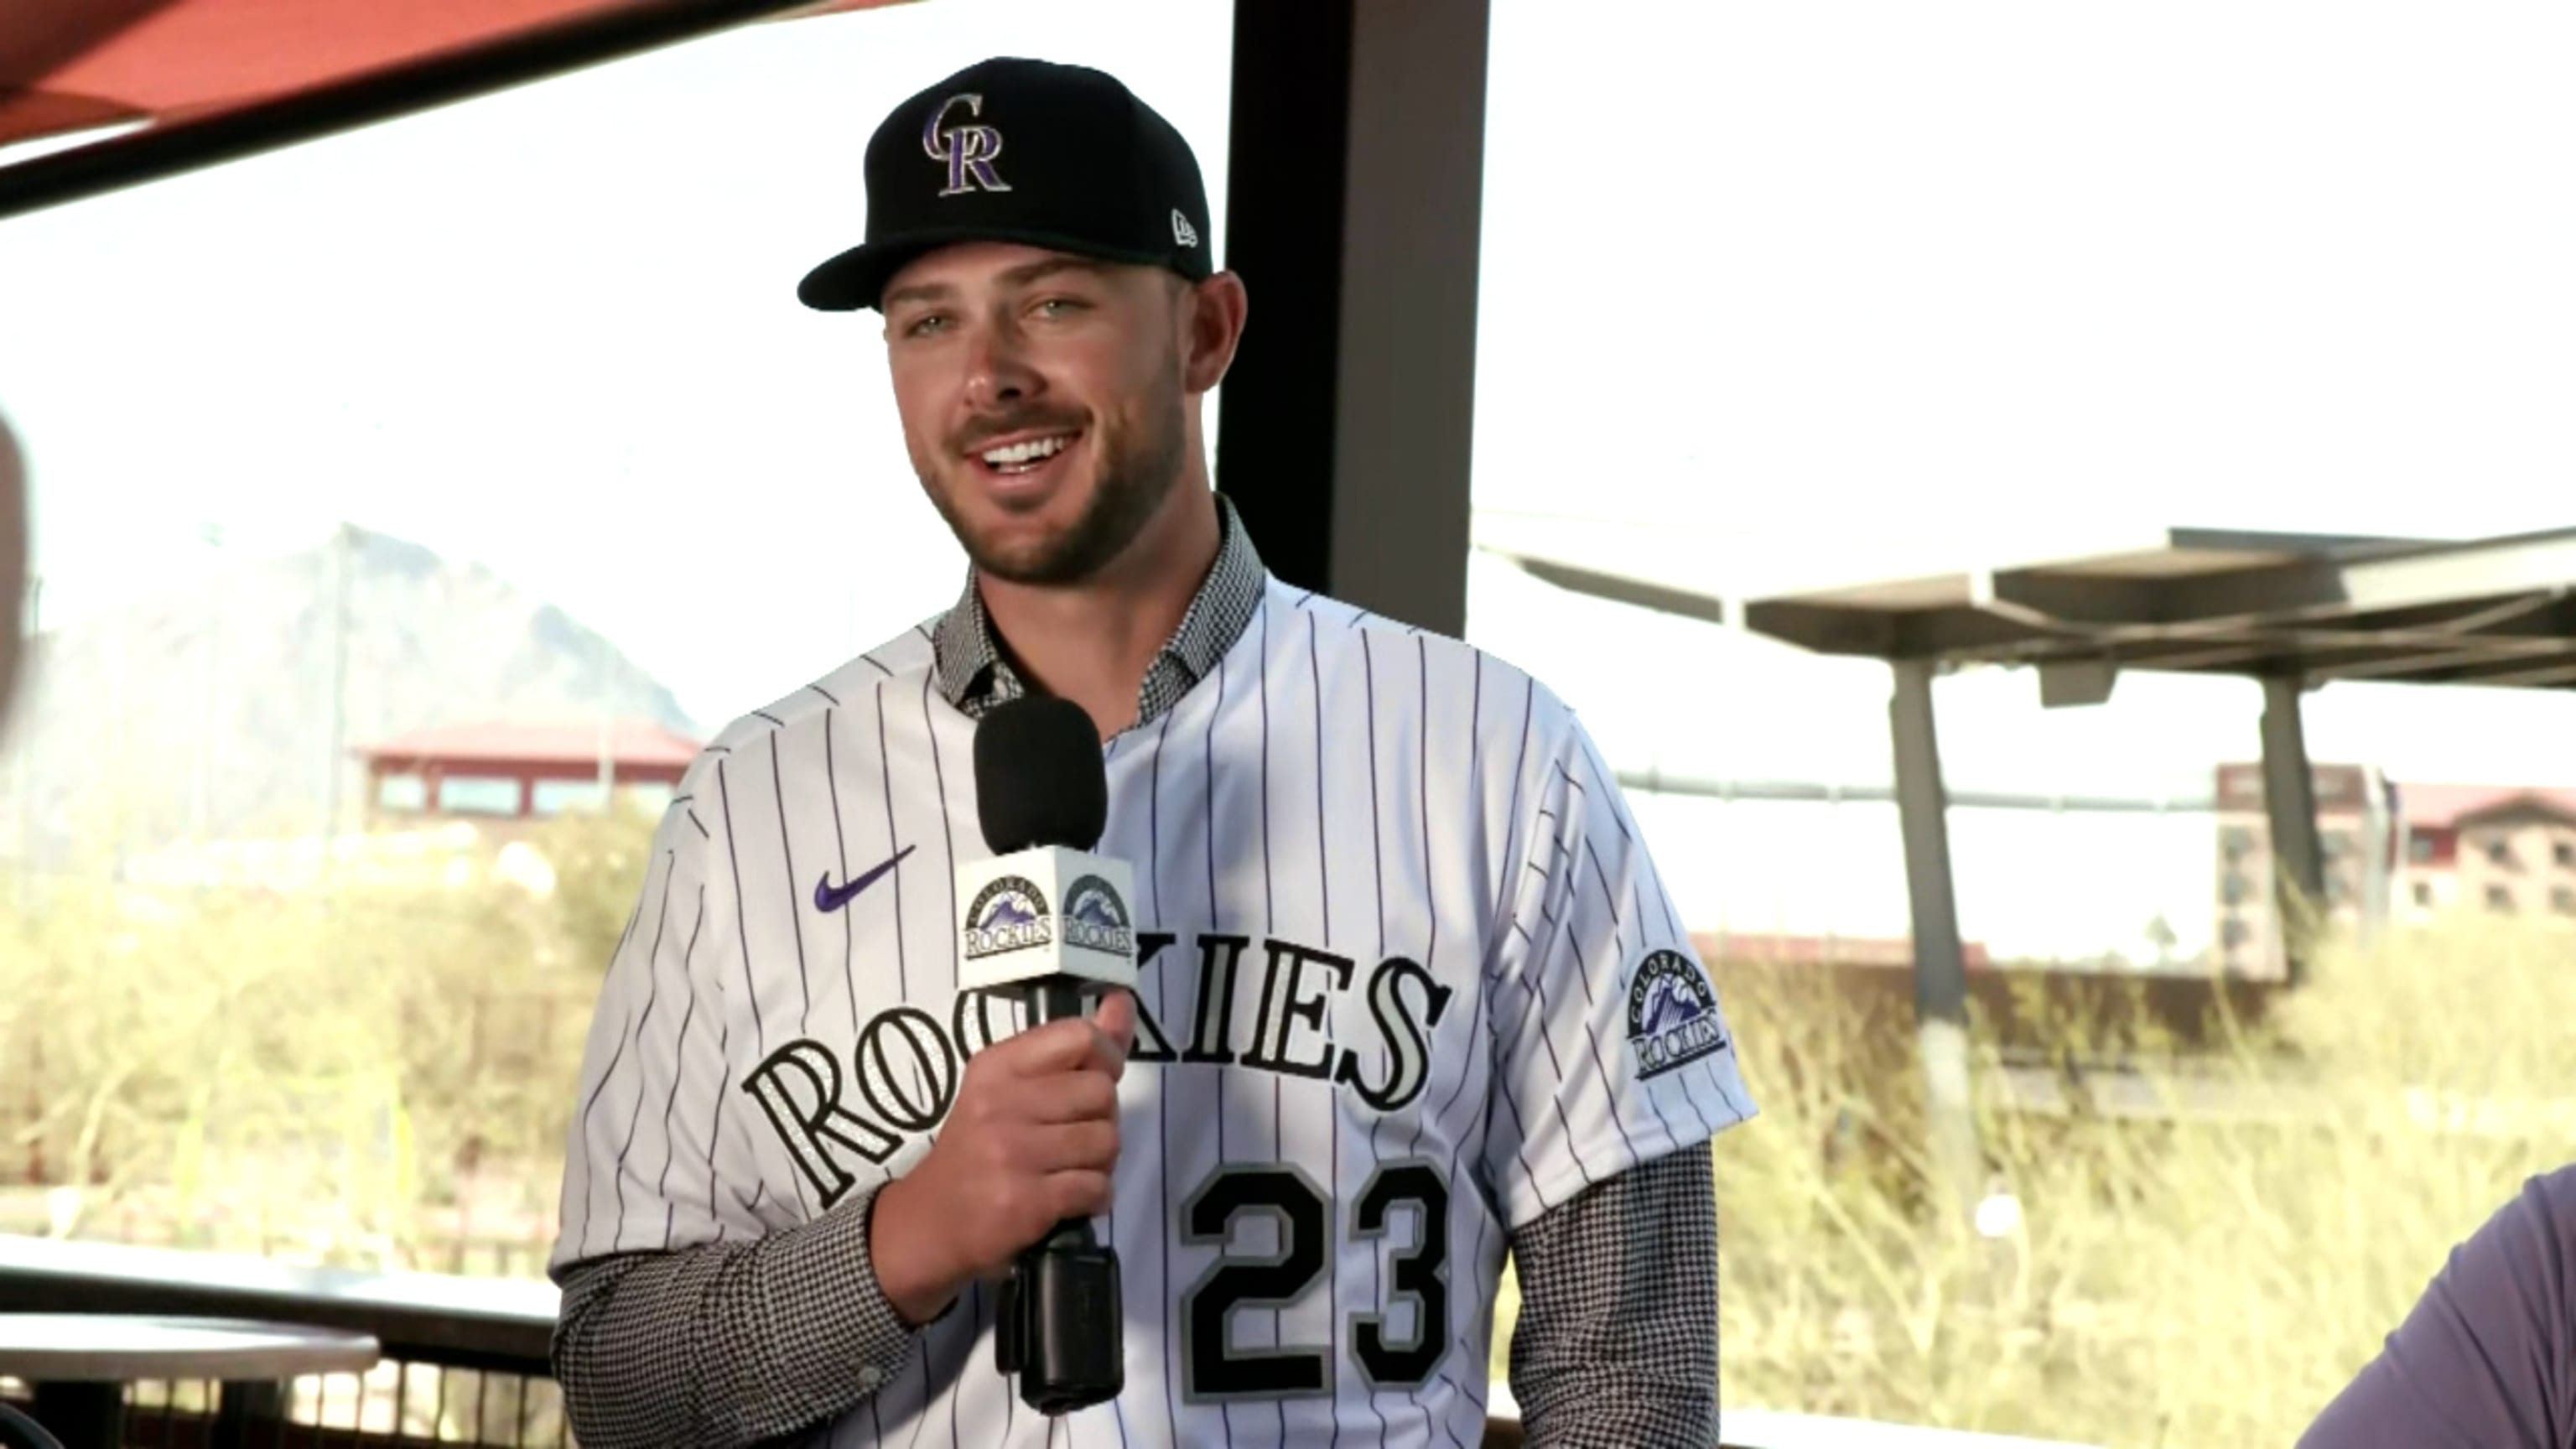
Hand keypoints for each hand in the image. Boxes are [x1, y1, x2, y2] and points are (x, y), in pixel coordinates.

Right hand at [870, 989, 1136, 1325]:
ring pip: (1106, 1141)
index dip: (1105, 1056)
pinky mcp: (1026, 1201)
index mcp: (997, 1067)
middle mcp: (1002, 1103)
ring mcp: (1013, 1153)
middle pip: (1101, 1091)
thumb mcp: (1007, 1089)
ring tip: (1071, 1169)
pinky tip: (1070, 1198)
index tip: (1097, 1076)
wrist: (928, 1223)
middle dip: (1102, 1117)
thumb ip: (1070, 1049)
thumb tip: (1122, 1002)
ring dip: (1101, 1161)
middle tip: (1076, 1136)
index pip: (1078, 1037)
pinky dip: (1095, 1196)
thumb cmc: (974, 1150)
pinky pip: (1097, 1187)